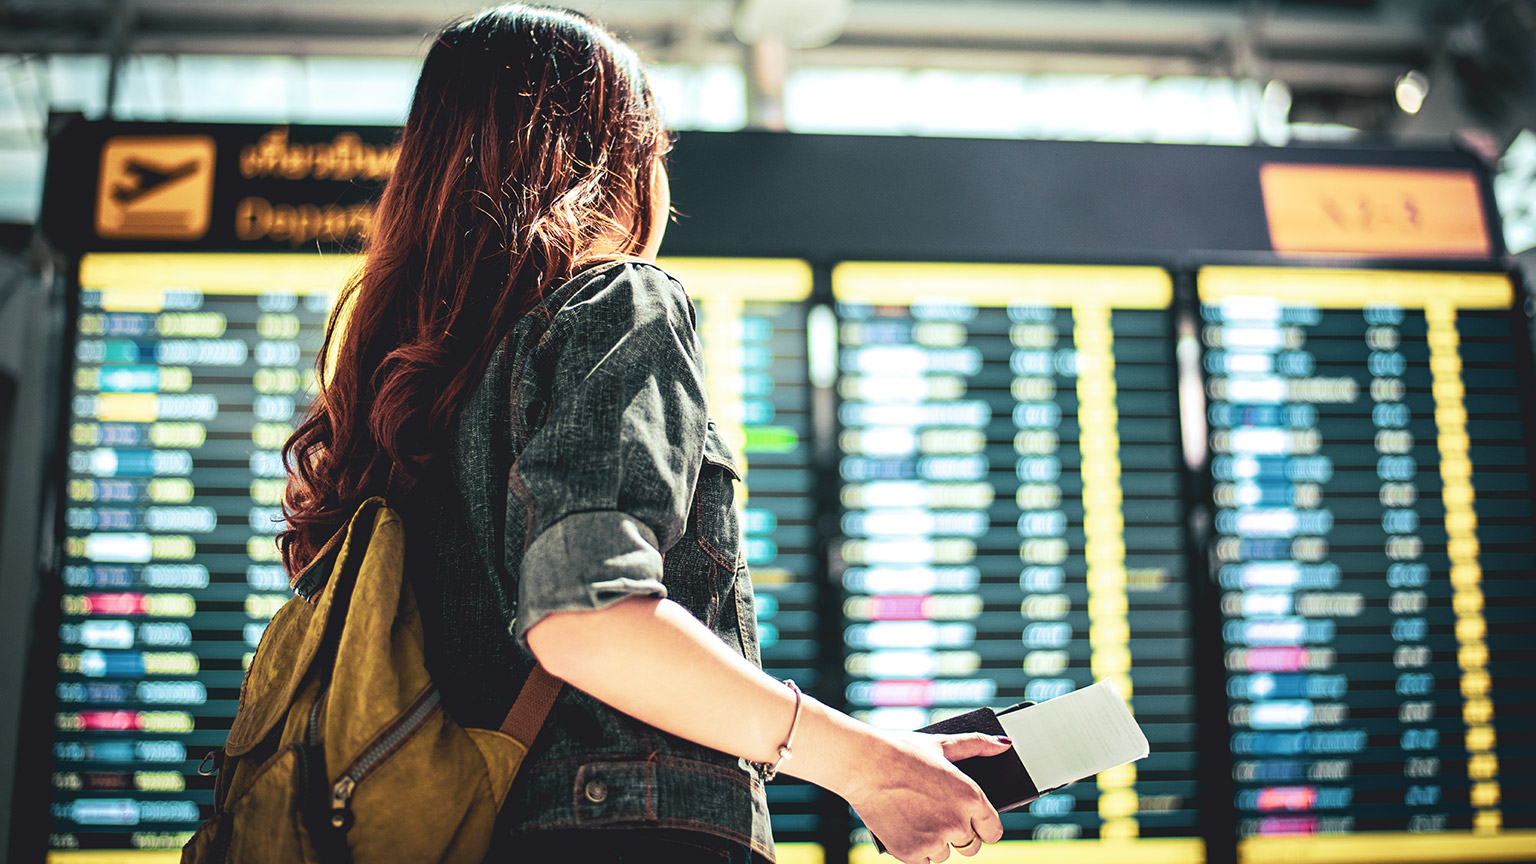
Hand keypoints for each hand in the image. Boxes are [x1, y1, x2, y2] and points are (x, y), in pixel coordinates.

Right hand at [843, 730, 1009, 863]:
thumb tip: (1003, 745)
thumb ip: (976, 745)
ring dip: (934, 842)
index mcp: (971, 797)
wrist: (864, 765)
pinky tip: (904, 827)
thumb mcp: (942, 744)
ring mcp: (934, 841)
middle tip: (935, 814)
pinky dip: (914, 849)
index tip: (972, 823)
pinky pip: (922, 861)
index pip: (993, 831)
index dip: (983, 827)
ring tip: (916, 816)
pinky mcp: (911, 853)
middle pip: (971, 846)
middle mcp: (957, 823)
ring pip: (944, 854)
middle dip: (957, 834)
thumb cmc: (902, 751)